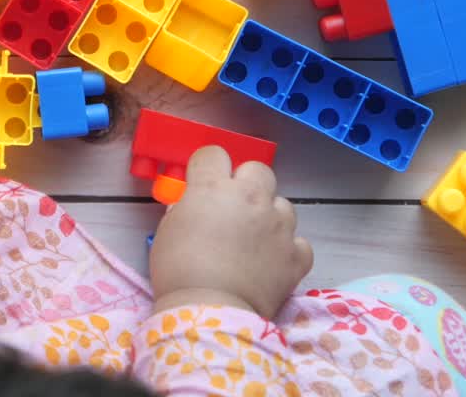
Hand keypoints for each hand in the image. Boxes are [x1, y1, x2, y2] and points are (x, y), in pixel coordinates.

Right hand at [149, 146, 312, 318]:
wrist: (209, 310)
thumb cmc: (178, 269)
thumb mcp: (168, 230)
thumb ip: (185, 209)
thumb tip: (193, 207)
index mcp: (214, 188)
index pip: (214, 154)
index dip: (207, 167)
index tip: (203, 182)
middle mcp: (251, 198)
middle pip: (258, 170)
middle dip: (247, 183)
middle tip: (233, 208)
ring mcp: (279, 225)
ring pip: (282, 204)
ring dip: (270, 216)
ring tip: (255, 240)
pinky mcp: (296, 255)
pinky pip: (298, 242)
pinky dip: (287, 250)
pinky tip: (272, 262)